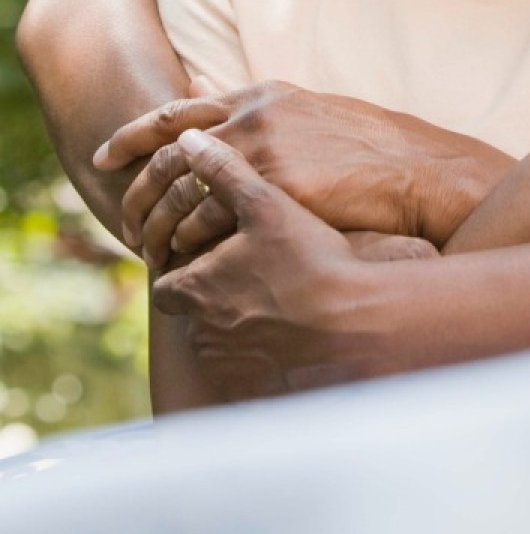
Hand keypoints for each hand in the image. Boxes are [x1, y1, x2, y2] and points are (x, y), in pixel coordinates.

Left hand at [98, 79, 513, 267]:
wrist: (421, 173)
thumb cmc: (374, 151)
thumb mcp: (311, 114)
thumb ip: (260, 112)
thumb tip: (212, 104)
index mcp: (262, 96)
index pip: (175, 111)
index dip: (131, 135)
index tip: (104, 159)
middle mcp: (254, 117)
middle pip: (166, 154)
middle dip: (136, 193)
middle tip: (125, 227)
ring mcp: (264, 151)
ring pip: (181, 193)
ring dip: (158, 228)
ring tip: (150, 255)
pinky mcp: (276, 189)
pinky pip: (209, 224)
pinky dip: (189, 248)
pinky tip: (185, 267)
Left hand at [152, 131, 436, 401]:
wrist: (359, 329)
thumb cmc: (313, 263)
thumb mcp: (268, 204)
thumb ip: (223, 170)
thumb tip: (188, 139)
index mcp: (192, 288)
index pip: (166, 276)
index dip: (189, 262)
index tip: (213, 251)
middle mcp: (200, 334)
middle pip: (193, 314)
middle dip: (213, 297)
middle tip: (251, 277)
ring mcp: (226, 369)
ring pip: (219, 344)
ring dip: (238, 327)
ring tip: (280, 303)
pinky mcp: (255, 394)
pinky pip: (247, 372)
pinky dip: (262, 355)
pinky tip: (296, 333)